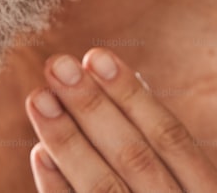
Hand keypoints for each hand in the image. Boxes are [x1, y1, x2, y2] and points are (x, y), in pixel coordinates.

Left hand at [25, 48, 216, 191]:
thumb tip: (136, 87)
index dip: (133, 98)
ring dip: (69, 143)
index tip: (97, 55)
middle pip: (135, 160)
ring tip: (37, 98)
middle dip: (92, 109)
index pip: (173, 140)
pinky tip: (39, 156)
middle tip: (55, 64)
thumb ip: (178, 159)